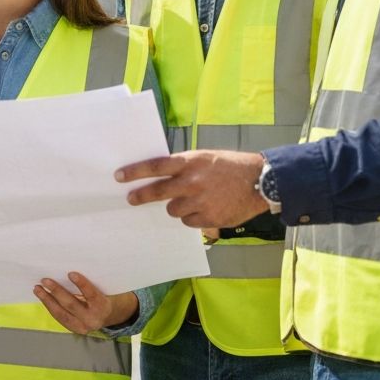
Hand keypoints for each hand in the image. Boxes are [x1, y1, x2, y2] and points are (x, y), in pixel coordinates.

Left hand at [33, 271, 137, 334]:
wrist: (113, 316)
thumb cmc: (106, 295)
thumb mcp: (104, 288)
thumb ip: (90, 284)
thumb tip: (70, 271)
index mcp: (103, 306)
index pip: (91, 294)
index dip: (81, 284)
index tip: (70, 273)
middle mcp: (93, 319)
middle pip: (72, 304)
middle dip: (56, 292)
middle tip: (44, 280)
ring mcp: (83, 327)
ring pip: (62, 314)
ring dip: (48, 301)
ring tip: (38, 289)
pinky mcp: (76, 330)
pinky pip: (61, 318)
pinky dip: (51, 307)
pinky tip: (43, 298)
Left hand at [116, 149, 267, 228]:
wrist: (260, 181)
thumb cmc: (229, 166)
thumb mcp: (204, 158)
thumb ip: (183, 166)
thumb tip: (161, 176)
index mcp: (190, 162)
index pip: (155, 166)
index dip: (135, 172)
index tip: (119, 176)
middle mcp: (192, 182)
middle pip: (158, 192)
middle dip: (141, 196)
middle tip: (131, 199)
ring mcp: (200, 202)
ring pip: (173, 210)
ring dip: (177, 207)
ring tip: (191, 200)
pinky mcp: (209, 219)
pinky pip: (189, 222)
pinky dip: (192, 218)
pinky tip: (205, 209)